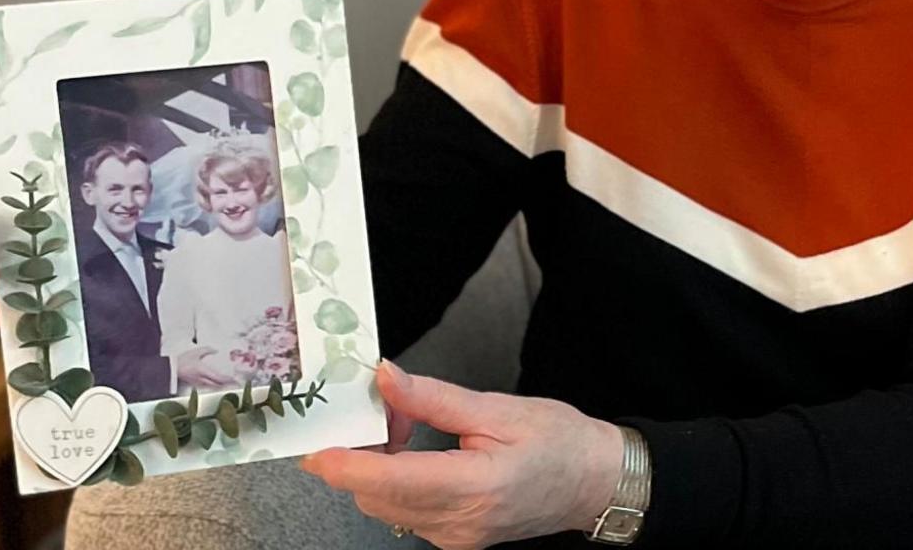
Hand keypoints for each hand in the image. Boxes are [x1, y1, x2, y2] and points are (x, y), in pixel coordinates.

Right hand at [175, 346, 235, 388]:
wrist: (170, 369)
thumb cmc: (181, 361)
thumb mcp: (195, 352)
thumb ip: (207, 350)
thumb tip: (216, 350)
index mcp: (203, 372)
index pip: (219, 378)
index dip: (228, 380)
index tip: (236, 380)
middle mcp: (202, 380)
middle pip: (218, 385)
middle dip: (227, 384)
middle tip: (235, 383)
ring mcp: (198, 383)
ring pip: (213, 387)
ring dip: (221, 385)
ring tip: (228, 383)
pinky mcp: (194, 384)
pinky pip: (207, 386)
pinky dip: (214, 385)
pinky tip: (216, 383)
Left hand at [300, 361, 624, 549]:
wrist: (596, 482)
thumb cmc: (559, 442)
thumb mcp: (497, 408)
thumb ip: (433, 398)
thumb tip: (384, 378)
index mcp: (475, 487)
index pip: (391, 480)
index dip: (346, 465)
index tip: (315, 449)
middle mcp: (460, 523)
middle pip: (376, 496)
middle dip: (359, 454)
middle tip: (378, 409)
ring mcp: (456, 538)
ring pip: (386, 506)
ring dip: (376, 467)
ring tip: (402, 427)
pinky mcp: (455, 539)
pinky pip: (405, 512)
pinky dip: (395, 481)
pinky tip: (413, 452)